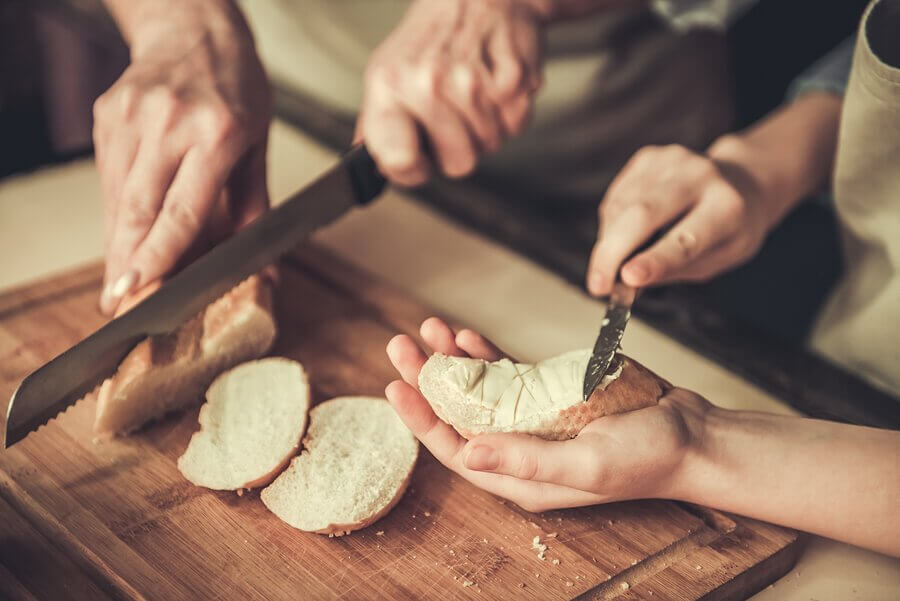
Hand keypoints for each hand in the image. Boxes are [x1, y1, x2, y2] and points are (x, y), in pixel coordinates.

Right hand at [93, 13, 270, 313]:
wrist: (192, 29)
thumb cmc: (236, 86)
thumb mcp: (259, 143)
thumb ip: (257, 209)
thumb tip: (268, 271)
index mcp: (217, 132)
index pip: (182, 208)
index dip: (158, 256)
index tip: (139, 290)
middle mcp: (168, 123)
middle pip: (138, 210)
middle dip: (127, 264)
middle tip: (120, 305)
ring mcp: (131, 117)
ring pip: (117, 199)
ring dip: (119, 246)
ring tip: (122, 284)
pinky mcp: (107, 116)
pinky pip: (110, 179)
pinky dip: (118, 214)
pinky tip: (126, 238)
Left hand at [357, 0, 548, 185]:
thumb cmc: (432, 38)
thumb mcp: (386, 72)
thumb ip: (375, 124)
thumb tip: (366, 165)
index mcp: (390, 84)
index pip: (399, 161)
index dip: (413, 170)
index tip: (418, 158)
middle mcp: (428, 82)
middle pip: (459, 164)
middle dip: (461, 147)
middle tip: (456, 112)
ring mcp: (472, 81)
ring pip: (491, 145)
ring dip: (487, 127)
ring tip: (476, 92)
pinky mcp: (512, 77)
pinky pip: (517, 124)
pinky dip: (512, 111)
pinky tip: (497, 84)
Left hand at [384, 317, 710, 511]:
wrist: (691, 432)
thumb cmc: (648, 457)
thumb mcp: (589, 464)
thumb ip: (528, 461)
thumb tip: (466, 453)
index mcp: (520, 477)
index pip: (455, 448)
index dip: (421, 418)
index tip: (395, 385)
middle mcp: (519, 450)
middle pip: (458, 414)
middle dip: (427, 379)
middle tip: (400, 344)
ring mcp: (533, 421)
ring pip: (478, 389)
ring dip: (452, 360)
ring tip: (429, 328)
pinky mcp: (550, 395)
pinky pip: (506, 375)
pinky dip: (486, 354)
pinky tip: (467, 335)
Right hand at [586, 141, 776, 295]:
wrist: (741, 182)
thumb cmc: (729, 229)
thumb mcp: (717, 261)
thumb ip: (673, 271)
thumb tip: (626, 283)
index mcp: (727, 209)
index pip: (686, 239)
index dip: (654, 259)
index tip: (627, 278)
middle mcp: (700, 176)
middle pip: (643, 214)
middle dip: (612, 253)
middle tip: (598, 285)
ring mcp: (671, 161)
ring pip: (621, 208)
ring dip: (609, 242)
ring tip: (615, 262)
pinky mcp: (648, 157)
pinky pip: (615, 199)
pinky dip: (611, 225)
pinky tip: (623, 235)